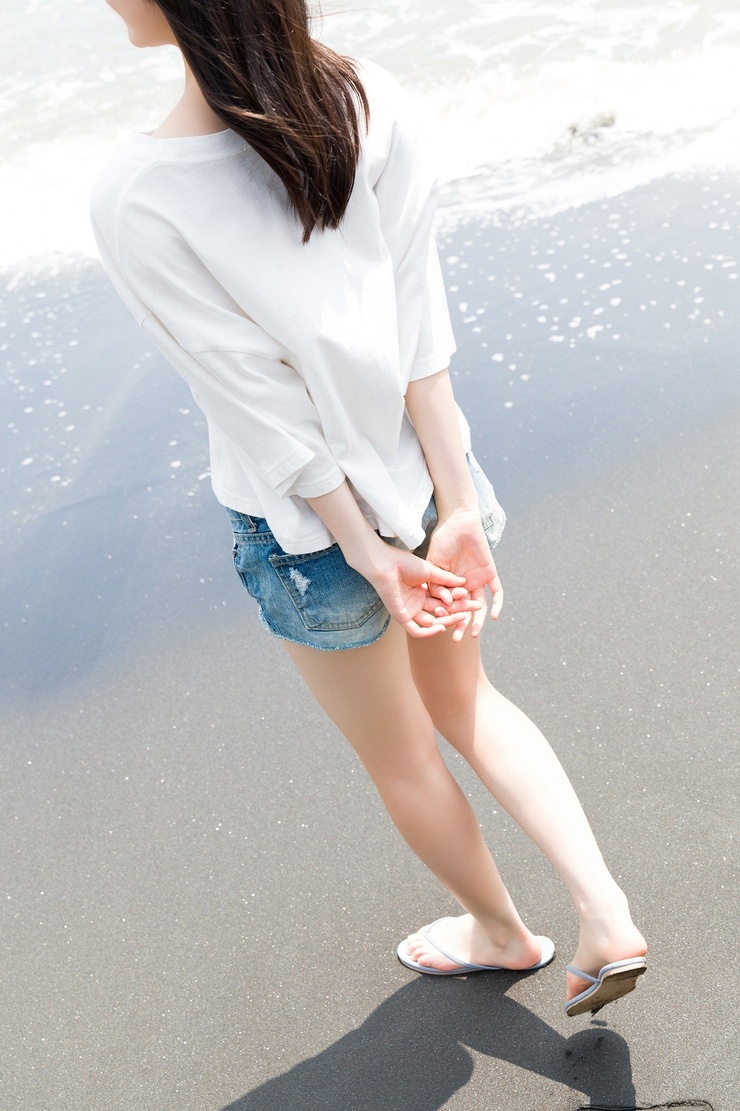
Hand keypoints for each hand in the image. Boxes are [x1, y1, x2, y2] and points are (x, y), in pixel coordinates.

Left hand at [359, 543, 480, 638]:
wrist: (386, 563)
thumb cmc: (404, 563)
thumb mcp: (431, 572)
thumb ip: (446, 580)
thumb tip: (465, 583)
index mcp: (423, 593)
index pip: (446, 602)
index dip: (461, 604)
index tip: (477, 603)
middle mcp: (417, 604)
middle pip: (441, 613)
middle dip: (458, 613)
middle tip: (475, 611)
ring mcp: (409, 611)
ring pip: (431, 623)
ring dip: (446, 622)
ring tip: (461, 618)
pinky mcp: (401, 617)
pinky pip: (416, 631)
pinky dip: (429, 632)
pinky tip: (441, 628)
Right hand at [425, 510, 502, 639]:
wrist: (459, 523)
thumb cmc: (443, 541)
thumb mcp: (433, 564)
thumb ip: (435, 583)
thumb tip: (441, 603)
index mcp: (449, 585)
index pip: (448, 606)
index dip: (445, 616)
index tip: (440, 627)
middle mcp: (464, 586)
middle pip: (463, 609)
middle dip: (460, 624)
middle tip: (456, 639)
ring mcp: (477, 581)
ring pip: (479, 605)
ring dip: (478, 620)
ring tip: (473, 634)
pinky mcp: (490, 574)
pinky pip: (496, 592)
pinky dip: (497, 604)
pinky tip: (494, 616)